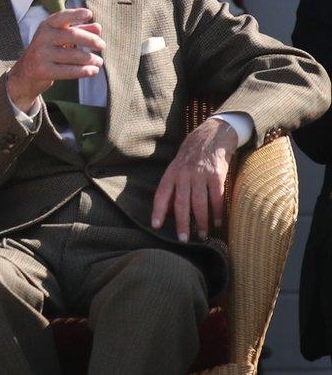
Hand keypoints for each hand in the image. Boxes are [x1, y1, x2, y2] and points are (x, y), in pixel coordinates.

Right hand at [6, 8, 105, 111]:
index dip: (76, 14)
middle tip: (102, 45)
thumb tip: (98, 28)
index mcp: (46, 26)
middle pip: (72, 35)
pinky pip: (68, 71)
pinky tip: (93, 71)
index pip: (62, 17)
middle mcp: (42, 38)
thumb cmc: (48, 51)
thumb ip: (79, 30)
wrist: (25, 73)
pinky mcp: (43, 70)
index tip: (89, 14)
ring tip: (99, 61)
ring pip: (73, 55)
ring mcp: (41, 54)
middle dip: (91, 40)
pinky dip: (84, 71)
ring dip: (90, 59)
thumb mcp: (60, 37)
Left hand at [151, 118, 238, 241]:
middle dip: (181, 223)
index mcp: (171, 173)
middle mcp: (184, 175)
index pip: (161, 195)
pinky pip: (217, 197)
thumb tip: (169, 211)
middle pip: (181, 203)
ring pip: (199, 203)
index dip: (158, 211)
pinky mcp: (217, 175)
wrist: (212, 135)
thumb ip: (173, 188)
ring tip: (202, 235)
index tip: (156, 226)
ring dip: (201, 222)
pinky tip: (217, 223)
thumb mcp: (177, 168)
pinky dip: (218, 212)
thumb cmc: (192, 156)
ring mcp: (200, 175)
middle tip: (183, 239)